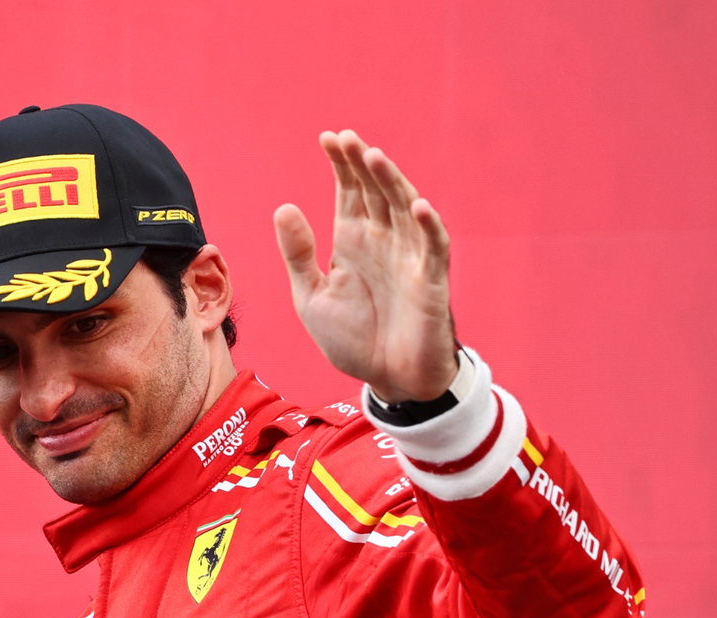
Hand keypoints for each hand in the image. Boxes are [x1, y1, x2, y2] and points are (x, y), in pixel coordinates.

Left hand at [273, 131, 456, 402]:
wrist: (387, 380)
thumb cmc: (353, 340)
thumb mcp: (312, 297)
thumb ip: (299, 255)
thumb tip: (284, 207)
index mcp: (353, 242)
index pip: (349, 192)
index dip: (341, 165)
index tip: (328, 137)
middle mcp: (382, 242)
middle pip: (374, 191)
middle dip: (361, 164)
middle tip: (346, 137)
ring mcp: (408, 257)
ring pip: (403, 208)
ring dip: (391, 182)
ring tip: (373, 157)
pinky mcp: (430, 280)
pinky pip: (432, 247)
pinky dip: (426, 225)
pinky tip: (415, 205)